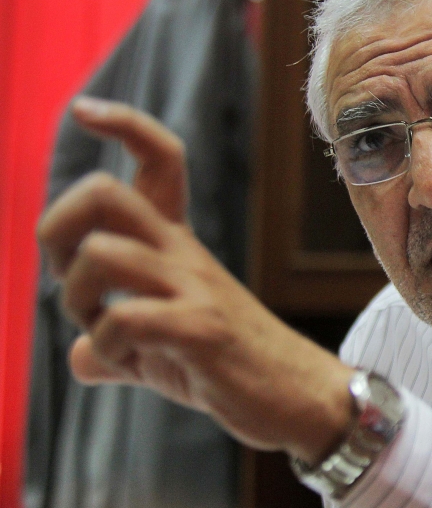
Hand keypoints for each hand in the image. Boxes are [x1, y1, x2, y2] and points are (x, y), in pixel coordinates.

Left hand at [37, 97, 355, 463]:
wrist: (299, 397)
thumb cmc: (231, 366)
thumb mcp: (164, 347)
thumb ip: (116, 343)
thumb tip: (80, 358)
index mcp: (178, 245)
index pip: (160, 157)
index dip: (120, 123)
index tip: (83, 110)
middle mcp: (184, 254)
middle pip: (106, 191)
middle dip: (56, 228)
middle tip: (68, 277)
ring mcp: (194, 287)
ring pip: (101, 252)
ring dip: (78, 301)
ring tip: (106, 336)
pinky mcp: (200, 329)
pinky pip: (124, 319)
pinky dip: (107, 349)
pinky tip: (133, 366)